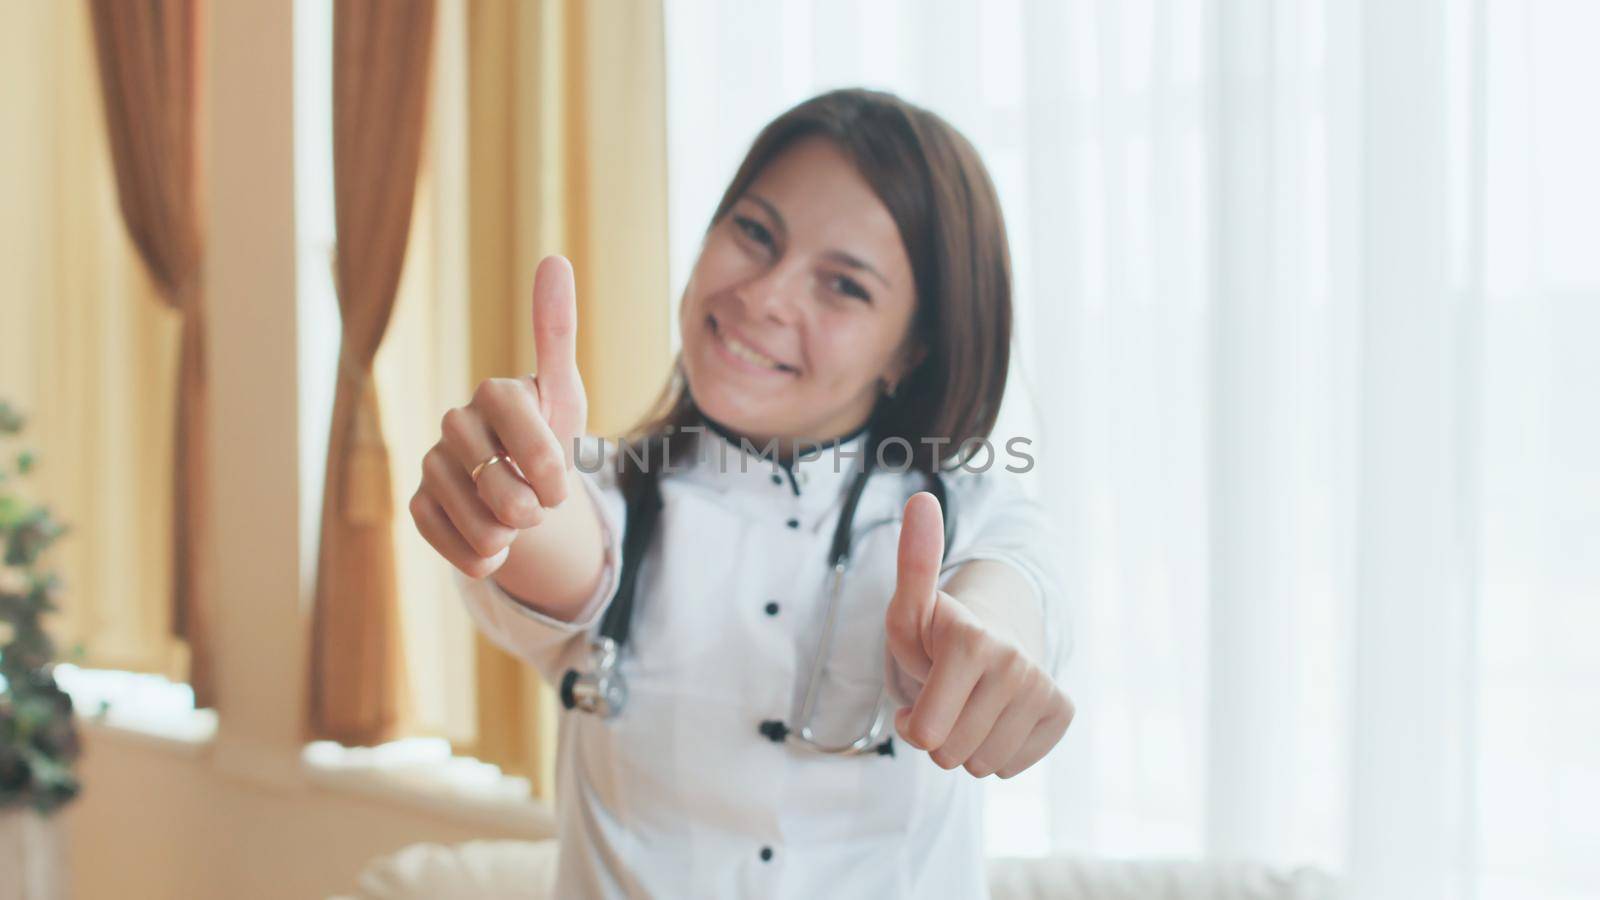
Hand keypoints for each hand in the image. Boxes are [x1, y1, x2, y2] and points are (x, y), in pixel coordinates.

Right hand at [409, 255, 589, 578]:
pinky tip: (493, 542)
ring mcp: (431, 464)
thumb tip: (553, 257)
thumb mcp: (565, 392)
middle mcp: (454, 423)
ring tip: (517, 516)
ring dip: (513, 535)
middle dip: (534, 507)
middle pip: (500, 489)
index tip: (563, 479)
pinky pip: (456, 547)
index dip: (551, 468)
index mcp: (494, 392)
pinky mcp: (419, 505)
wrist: (523, 486)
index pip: (528, 440)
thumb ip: (557, 332)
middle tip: (539, 497)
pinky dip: (485, 556)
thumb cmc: (549, 434)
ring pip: (480, 524)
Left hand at [885, 492, 1074, 777]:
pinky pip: (1012, 767)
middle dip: (939, 736)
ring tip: (969, 704)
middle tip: (945, 697)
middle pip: (951, 754)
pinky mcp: (1062, 712)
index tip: (919, 692)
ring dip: (967, 745)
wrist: (993, 634)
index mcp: (972, 642)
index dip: (912, 723)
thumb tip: (920, 498)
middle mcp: (1015, 663)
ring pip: (983, 765)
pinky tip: (996, 716)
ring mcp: (1043, 688)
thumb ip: (911, 565)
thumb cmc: (938, 631)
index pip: (925, 735)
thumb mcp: (910, 608)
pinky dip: (998, 751)